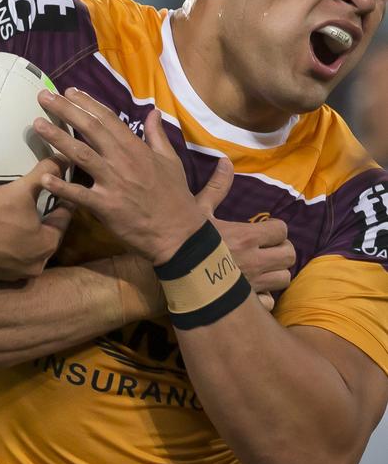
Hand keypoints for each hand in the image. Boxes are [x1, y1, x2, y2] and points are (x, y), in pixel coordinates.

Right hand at [0, 156, 72, 280]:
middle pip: (48, 236)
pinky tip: (5, 234)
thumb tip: (64, 159)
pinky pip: (12, 257)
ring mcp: (17, 274)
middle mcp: (37, 264)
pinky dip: (12, 246)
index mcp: (48, 245)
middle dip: (47, 219)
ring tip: (24, 218)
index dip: (63, 201)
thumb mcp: (20, 190)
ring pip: (31, 248)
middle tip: (45, 202)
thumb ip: (45, 172)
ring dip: (30, 234)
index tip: (63, 191)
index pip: (64, 218)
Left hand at [34, 89, 202, 263]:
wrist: (178, 233)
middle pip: (90, 129)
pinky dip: (62, 187)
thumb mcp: (171, 161)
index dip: (88, 103)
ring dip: (58, 138)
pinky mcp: (106, 206)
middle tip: (43, 97)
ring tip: (37, 125)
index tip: (69, 91)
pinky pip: (80, 195)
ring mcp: (113, 183)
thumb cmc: (174, 196)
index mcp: (137, 148)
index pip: (108, 119)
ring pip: (81, 155)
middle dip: (66, 110)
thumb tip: (154, 111)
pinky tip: (44, 178)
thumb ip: (158, 135)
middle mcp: (122, 160)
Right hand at [194, 157, 294, 311]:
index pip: (282, 230)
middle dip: (281, 251)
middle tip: (268, 250)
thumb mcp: (199, 210)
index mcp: (248, 236)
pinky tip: (253, 292)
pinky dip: (264, 297)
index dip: (276, 230)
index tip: (265, 232)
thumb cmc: (185, 240)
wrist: (173, 273)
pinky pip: (269, 301)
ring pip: (283, 278)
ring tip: (263, 270)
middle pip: (289, 255)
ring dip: (276, 273)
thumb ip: (217, 187)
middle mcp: (256, 260)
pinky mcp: (247, 302)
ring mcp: (253, 283)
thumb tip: (225, 161)